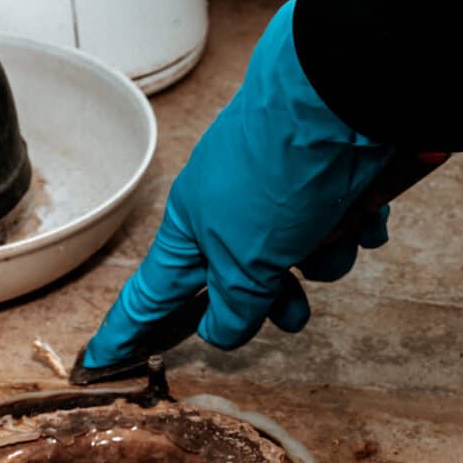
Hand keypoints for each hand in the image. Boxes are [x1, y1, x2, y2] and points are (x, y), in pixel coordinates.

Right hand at [82, 0, 393, 369]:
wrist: (339, 100)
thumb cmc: (274, 174)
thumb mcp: (244, 259)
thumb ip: (232, 306)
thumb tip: (221, 332)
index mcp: (194, 227)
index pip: (152, 294)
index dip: (128, 330)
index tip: (100, 361)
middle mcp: (234, 211)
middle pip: (243, 282)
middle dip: (272, 301)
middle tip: (291, 312)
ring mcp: (285, 195)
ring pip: (303, 258)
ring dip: (323, 258)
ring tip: (332, 239)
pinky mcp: (334, 182)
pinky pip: (344, 226)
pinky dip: (355, 226)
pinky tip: (361, 212)